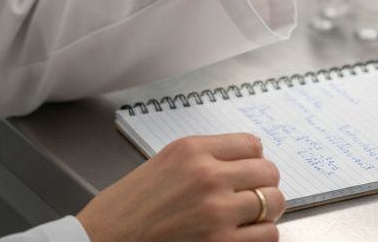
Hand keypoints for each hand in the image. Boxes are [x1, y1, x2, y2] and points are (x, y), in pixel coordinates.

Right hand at [76, 133, 283, 241]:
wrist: (104, 240)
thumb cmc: (127, 208)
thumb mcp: (163, 164)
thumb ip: (204, 158)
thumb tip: (248, 159)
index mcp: (191, 151)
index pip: (252, 145)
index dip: (253, 160)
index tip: (248, 170)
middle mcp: (207, 176)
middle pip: (268, 172)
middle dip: (264, 184)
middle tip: (252, 194)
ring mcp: (216, 212)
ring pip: (273, 203)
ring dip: (265, 211)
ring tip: (249, 217)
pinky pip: (268, 235)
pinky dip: (261, 235)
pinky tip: (243, 235)